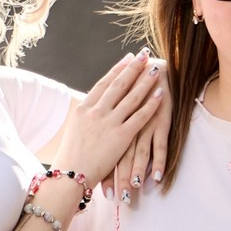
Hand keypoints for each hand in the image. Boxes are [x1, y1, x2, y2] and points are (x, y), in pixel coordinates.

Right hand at [54, 51, 166, 181]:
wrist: (69, 175)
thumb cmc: (72, 156)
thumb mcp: (75, 129)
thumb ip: (87, 116)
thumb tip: (95, 106)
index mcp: (83, 108)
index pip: (103, 83)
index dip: (118, 69)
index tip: (129, 58)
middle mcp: (96, 111)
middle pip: (119, 84)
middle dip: (134, 67)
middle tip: (145, 54)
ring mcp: (108, 123)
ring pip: (131, 97)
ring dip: (146, 81)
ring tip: (157, 69)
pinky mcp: (121, 137)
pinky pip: (140, 116)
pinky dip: (151, 104)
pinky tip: (161, 94)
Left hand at [106, 86, 171, 196]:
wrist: (155, 70)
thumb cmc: (136, 90)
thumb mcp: (118, 105)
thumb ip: (109, 122)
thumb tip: (102, 145)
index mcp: (112, 120)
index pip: (105, 151)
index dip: (105, 171)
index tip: (102, 192)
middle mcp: (126, 123)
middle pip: (120, 156)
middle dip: (117, 178)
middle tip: (116, 198)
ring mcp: (144, 123)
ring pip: (138, 154)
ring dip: (135, 174)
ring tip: (132, 192)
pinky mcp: (161, 122)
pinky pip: (159, 146)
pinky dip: (159, 162)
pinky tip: (158, 177)